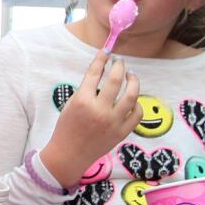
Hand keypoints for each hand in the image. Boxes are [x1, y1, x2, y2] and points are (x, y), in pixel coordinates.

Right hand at [40, 51, 139, 187]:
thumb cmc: (66, 128)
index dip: (101, 59)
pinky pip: (136, 114)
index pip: (94, 73)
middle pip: (115, 81)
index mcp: (82, 100)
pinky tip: (134, 99)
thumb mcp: (71, 105)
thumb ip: (86, 91)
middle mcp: (99, 110)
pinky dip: (137, 104)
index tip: (106, 51)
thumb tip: (103, 75)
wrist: (69, 154)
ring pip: (131, 96)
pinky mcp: (122, 132)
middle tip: (120, 62)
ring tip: (131, 76)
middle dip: (119, 67)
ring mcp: (113, 121)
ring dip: (133, 82)